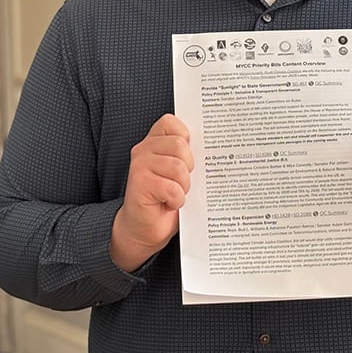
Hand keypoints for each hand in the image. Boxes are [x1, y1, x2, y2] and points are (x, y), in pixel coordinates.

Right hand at [110, 114, 193, 271]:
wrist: (143, 229)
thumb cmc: (164, 200)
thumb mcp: (179, 172)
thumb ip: (186, 155)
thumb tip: (211, 146)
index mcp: (154, 142)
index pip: (172, 123)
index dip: (185, 139)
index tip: (186, 159)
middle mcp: (144, 149)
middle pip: (180, 145)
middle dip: (188, 168)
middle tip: (180, 183)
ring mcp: (139, 165)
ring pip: (178, 166)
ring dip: (183, 186)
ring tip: (174, 194)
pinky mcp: (140, 183)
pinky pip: (171, 187)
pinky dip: (176, 199)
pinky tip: (169, 203)